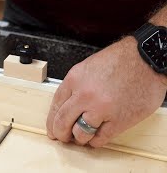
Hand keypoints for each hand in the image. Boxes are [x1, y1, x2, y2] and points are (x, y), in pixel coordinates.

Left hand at [46, 37, 166, 146]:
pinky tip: (96, 135)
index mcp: (75, 79)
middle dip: (60, 133)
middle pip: (62, 123)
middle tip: (62, 137)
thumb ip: (74, 87)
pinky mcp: (119, 120)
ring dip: (79, 138)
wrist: (146, 59)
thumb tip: (65, 107)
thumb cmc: (119, 60)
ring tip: (81, 135)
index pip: (55, 106)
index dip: (51, 122)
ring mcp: (102, 109)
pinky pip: (100, 139)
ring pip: (80, 134)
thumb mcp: (87, 67)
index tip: (52, 129)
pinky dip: (95, 140)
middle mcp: (85, 95)